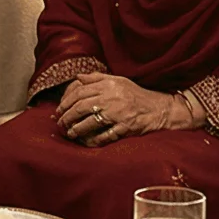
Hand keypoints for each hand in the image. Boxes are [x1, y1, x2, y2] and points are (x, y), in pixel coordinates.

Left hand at [53, 73, 192, 146]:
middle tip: (60, 124)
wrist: (160, 109)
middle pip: (80, 107)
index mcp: (109, 85)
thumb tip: (77, 77)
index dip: (65, 102)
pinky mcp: (125, 128)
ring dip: (76, 130)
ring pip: (89, 122)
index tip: (59, 110)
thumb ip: (97, 78)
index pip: (79, 92)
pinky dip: (92, 140)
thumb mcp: (118, 81)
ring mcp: (119, 114)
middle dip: (66, 117)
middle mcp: (112, 98)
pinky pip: (104, 136)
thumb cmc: (136, 95)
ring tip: (70, 133)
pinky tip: (85, 141)